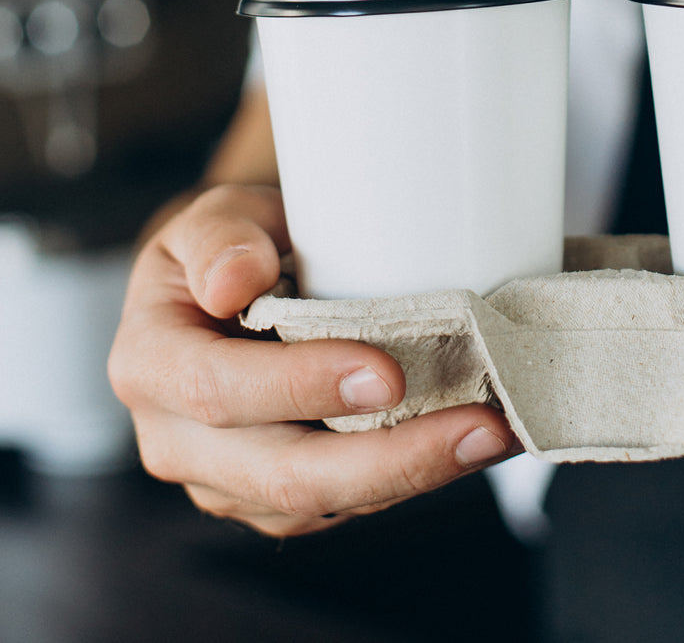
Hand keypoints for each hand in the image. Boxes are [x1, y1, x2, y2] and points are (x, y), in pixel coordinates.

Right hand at [108, 184, 521, 537]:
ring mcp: (229, 480)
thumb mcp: (215, 218)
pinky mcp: (278, 497)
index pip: (219, 392)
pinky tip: (467, 446)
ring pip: (322, 503)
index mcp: (151, 364)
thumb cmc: (231, 246)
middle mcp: (178, 439)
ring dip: (416, 475)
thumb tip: (232, 280)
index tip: (386, 373)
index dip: (302, 387)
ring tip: (494, 434)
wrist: (238, 285)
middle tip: (476, 426)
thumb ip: (220, 236)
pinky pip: (344, 505)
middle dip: (387, 459)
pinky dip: (410, 479)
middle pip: (281, 474)